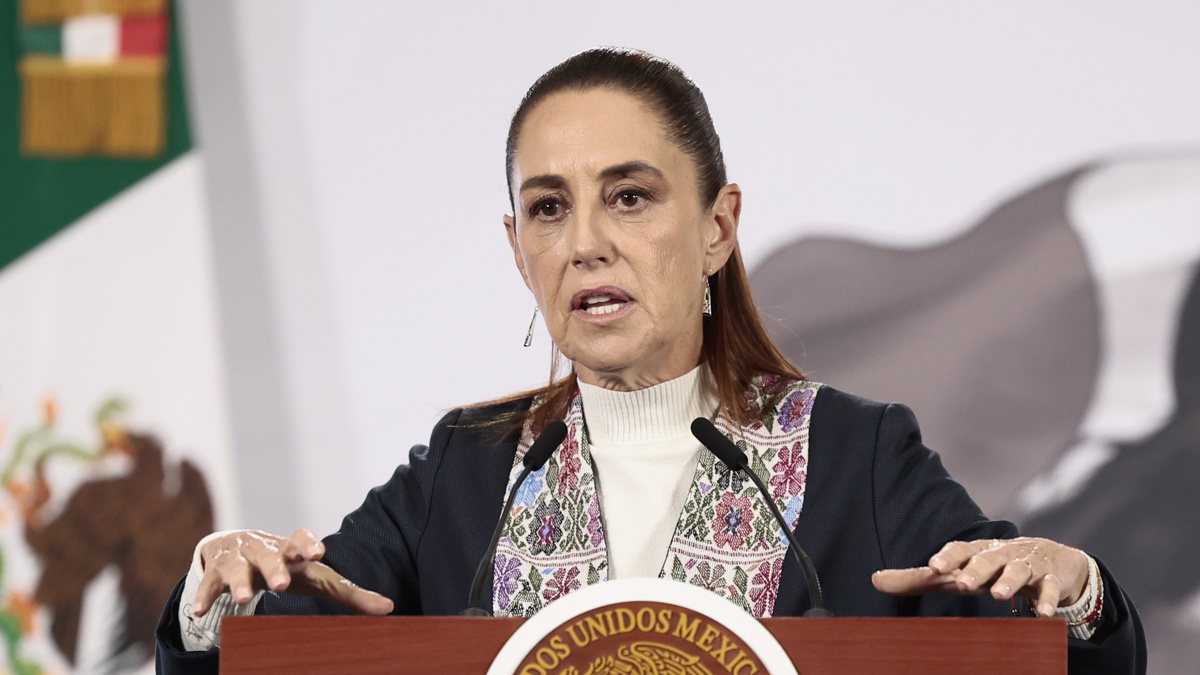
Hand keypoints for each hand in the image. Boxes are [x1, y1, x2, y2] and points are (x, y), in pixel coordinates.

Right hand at [192, 528, 393, 616]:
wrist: (237, 547)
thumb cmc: (288, 566)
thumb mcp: (317, 578)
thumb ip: (350, 593)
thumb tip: (390, 608)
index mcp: (291, 549)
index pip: (301, 539)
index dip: (308, 544)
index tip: (318, 552)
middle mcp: (264, 549)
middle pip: (269, 554)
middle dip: (275, 567)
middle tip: (281, 583)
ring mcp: (237, 559)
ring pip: (237, 567)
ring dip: (239, 581)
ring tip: (242, 598)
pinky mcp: (214, 573)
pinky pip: (208, 584)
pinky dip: (204, 596)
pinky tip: (200, 611)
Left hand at [871, 536, 1089, 616]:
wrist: (1051, 559)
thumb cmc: (991, 568)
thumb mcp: (957, 572)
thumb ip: (918, 578)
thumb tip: (874, 580)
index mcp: (976, 551)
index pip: (959, 550)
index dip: (947, 556)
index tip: (932, 566)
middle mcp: (1000, 554)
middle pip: (987, 559)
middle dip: (975, 569)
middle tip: (962, 582)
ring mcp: (1027, 565)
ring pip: (1018, 570)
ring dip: (1008, 582)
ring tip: (998, 595)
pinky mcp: (1051, 579)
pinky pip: (1050, 589)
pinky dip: (1048, 600)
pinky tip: (1045, 615)